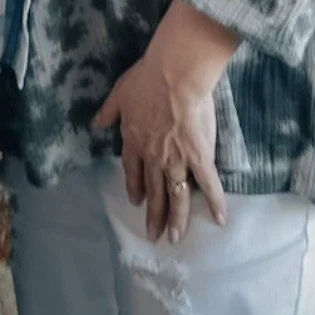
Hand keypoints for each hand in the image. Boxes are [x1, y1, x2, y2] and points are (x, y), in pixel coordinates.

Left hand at [92, 0, 237, 243]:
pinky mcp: (199, 157)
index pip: (132, 170)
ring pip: (176, 195)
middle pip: (153, 191)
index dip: (134, 187)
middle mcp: (153, 157)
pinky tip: (220, 220)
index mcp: (133, 141)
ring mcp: (176, 160)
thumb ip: (107, 112)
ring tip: (176, 238)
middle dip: (154, 215)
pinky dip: (215, 203)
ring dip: (176, 220)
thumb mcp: (119, 93)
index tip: (135, 201)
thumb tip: (94, 124)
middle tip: (154, 235)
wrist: (173, 76)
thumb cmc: (146, 79)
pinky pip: (208, 185)